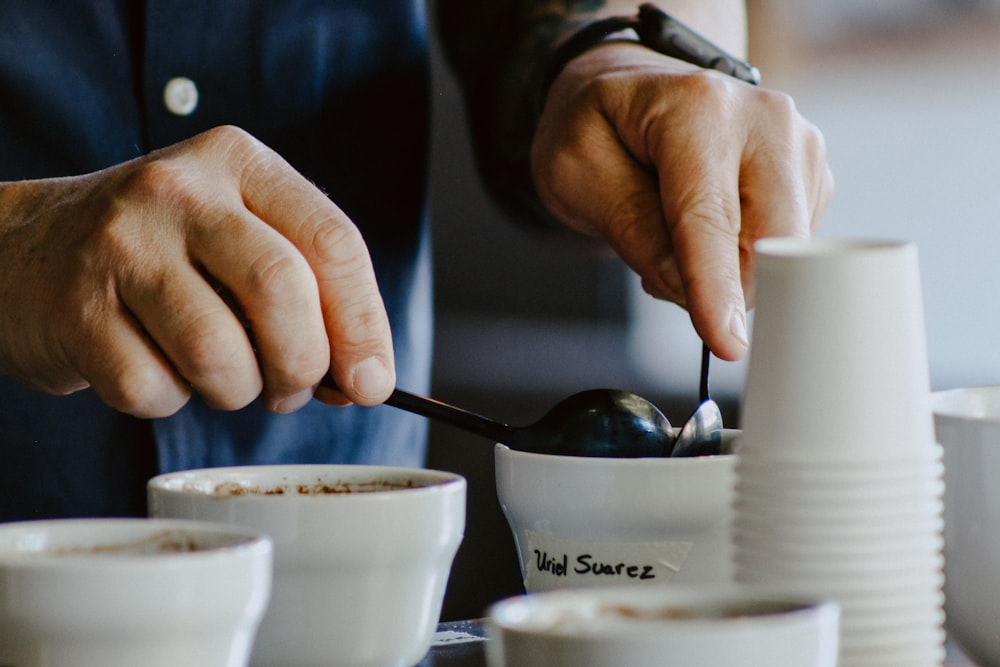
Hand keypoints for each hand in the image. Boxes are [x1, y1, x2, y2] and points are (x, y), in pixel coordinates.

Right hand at [0, 126, 393, 416]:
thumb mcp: (240, 238)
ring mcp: (120, 246)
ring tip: (224, 378)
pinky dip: (170, 401)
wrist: (26, 250)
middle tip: (293, 388)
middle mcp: (179, 191)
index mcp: (238, 163)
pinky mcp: (75, 309)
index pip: (332, 241)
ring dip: (237, 391)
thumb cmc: (164, 255)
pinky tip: (157, 369)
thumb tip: (365, 377)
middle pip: (280, 290)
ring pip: (218, 352)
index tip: (373, 381)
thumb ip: (309, 293)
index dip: (363, 324)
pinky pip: (153, 389)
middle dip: (304, 363)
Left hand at [531, 43, 832, 360]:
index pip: (709, 217)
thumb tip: (684, 284)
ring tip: (675, 232)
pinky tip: (711, 229)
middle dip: (718, 283)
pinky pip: (788, 247)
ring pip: (783, 253)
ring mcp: (798, 143)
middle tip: (658, 269)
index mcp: (698, 106)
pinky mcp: (812, 173)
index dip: (715, 287)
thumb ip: (630, 226)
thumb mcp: (578, 172)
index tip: (728, 344)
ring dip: (726, 271)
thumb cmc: (599, 128)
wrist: (632, 93)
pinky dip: (744, 257)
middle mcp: (764, 117)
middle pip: (768, 241)